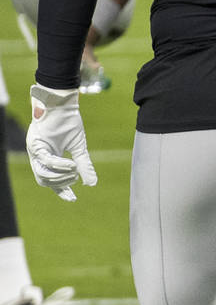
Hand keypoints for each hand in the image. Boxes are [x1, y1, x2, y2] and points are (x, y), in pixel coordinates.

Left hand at [26, 84, 96, 201]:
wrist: (63, 104)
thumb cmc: (69, 122)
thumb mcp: (79, 148)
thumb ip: (84, 165)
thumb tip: (92, 184)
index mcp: (48, 157)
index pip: (51, 180)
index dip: (61, 191)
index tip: (73, 199)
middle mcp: (38, 156)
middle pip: (44, 180)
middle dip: (61, 184)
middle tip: (76, 178)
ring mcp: (34, 150)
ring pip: (42, 174)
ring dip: (60, 177)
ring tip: (75, 171)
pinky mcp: (35, 144)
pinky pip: (47, 161)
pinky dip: (60, 165)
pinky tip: (72, 165)